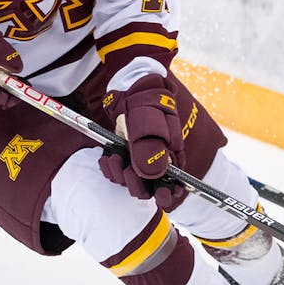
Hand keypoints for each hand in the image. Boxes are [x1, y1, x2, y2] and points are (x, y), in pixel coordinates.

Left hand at [99, 73, 186, 207]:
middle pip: (148, 191)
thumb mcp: (150, 124)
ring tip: (115, 155)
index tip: (159, 193)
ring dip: (119, 174)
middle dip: (136, 183)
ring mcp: (139, 161)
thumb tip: (153, 176)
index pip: (175, 188)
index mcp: (172, 158)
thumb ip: (151, 149)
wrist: (130, 89)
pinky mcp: (125, 158)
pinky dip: (109, 168)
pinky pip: (115, 174)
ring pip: (129, 183)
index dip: (168, 195)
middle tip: (127, 167)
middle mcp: (157, 164)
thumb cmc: (146, 103)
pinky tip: (108, 155)